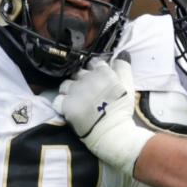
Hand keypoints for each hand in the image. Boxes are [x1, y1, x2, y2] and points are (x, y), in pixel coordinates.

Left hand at [53, 54, 152, 174]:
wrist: (114, 133)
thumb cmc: (122, 110)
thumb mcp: (129, 85)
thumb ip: (123, 67)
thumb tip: (121, 53)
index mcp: (103, 72)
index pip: (93, 62)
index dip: (94, 70)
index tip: (96, 79)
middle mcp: (87, 78)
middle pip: (78, 73)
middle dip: (81, 80)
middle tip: (87, 92)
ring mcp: (76, 92)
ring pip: (66, 84)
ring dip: (70, 90)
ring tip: (76, 100)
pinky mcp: (67, 106)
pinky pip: (58, 99)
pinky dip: (62, 103)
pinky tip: (68, 108)